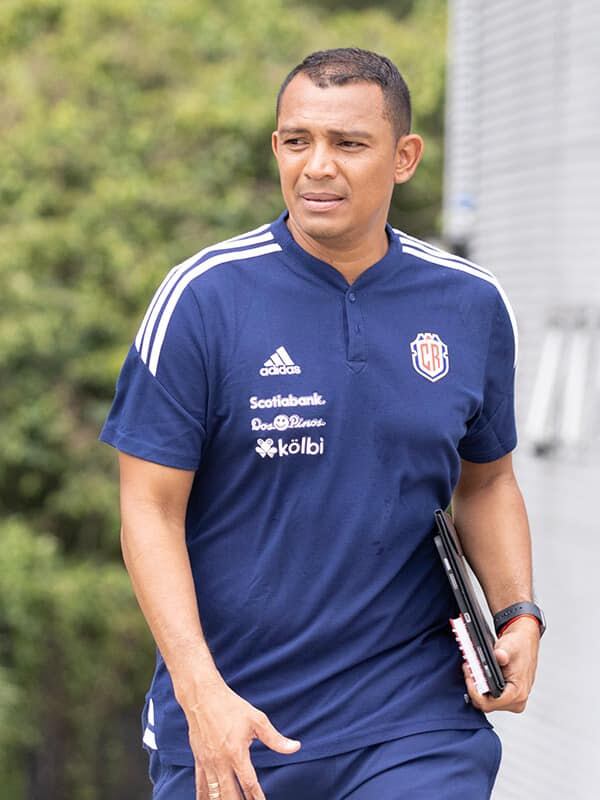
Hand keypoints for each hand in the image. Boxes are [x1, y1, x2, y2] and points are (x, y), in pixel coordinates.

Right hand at [179, 678, 300, 799]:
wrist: (202, 697)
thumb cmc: (231, 706)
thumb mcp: (257, 720)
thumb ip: (275, 738)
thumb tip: (295, 747)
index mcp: (236, 753)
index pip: (249, 784)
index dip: (257, 798)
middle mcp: (220, 762)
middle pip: (230, 794)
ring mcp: (208, 763)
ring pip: (214, 794)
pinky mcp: (199, 760)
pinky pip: (200, 785)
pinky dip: (204, 797)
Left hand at [462, 616, 540, 712]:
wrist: (525, 643)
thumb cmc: (519, 646)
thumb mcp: (509, 646)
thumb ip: (503, 653)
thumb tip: (499, 656)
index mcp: (518, 692)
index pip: (490, 704)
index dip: (475, 692)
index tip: (469, 678)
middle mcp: (517, 700)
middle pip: (487, 705)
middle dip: (474, 689)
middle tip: (468, 671)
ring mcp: (513, 701)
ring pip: (487, 703)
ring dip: (477, 689)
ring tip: (472, 672)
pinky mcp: (509, 698)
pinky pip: (490, 699)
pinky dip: (482, 689)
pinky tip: (479, 677)